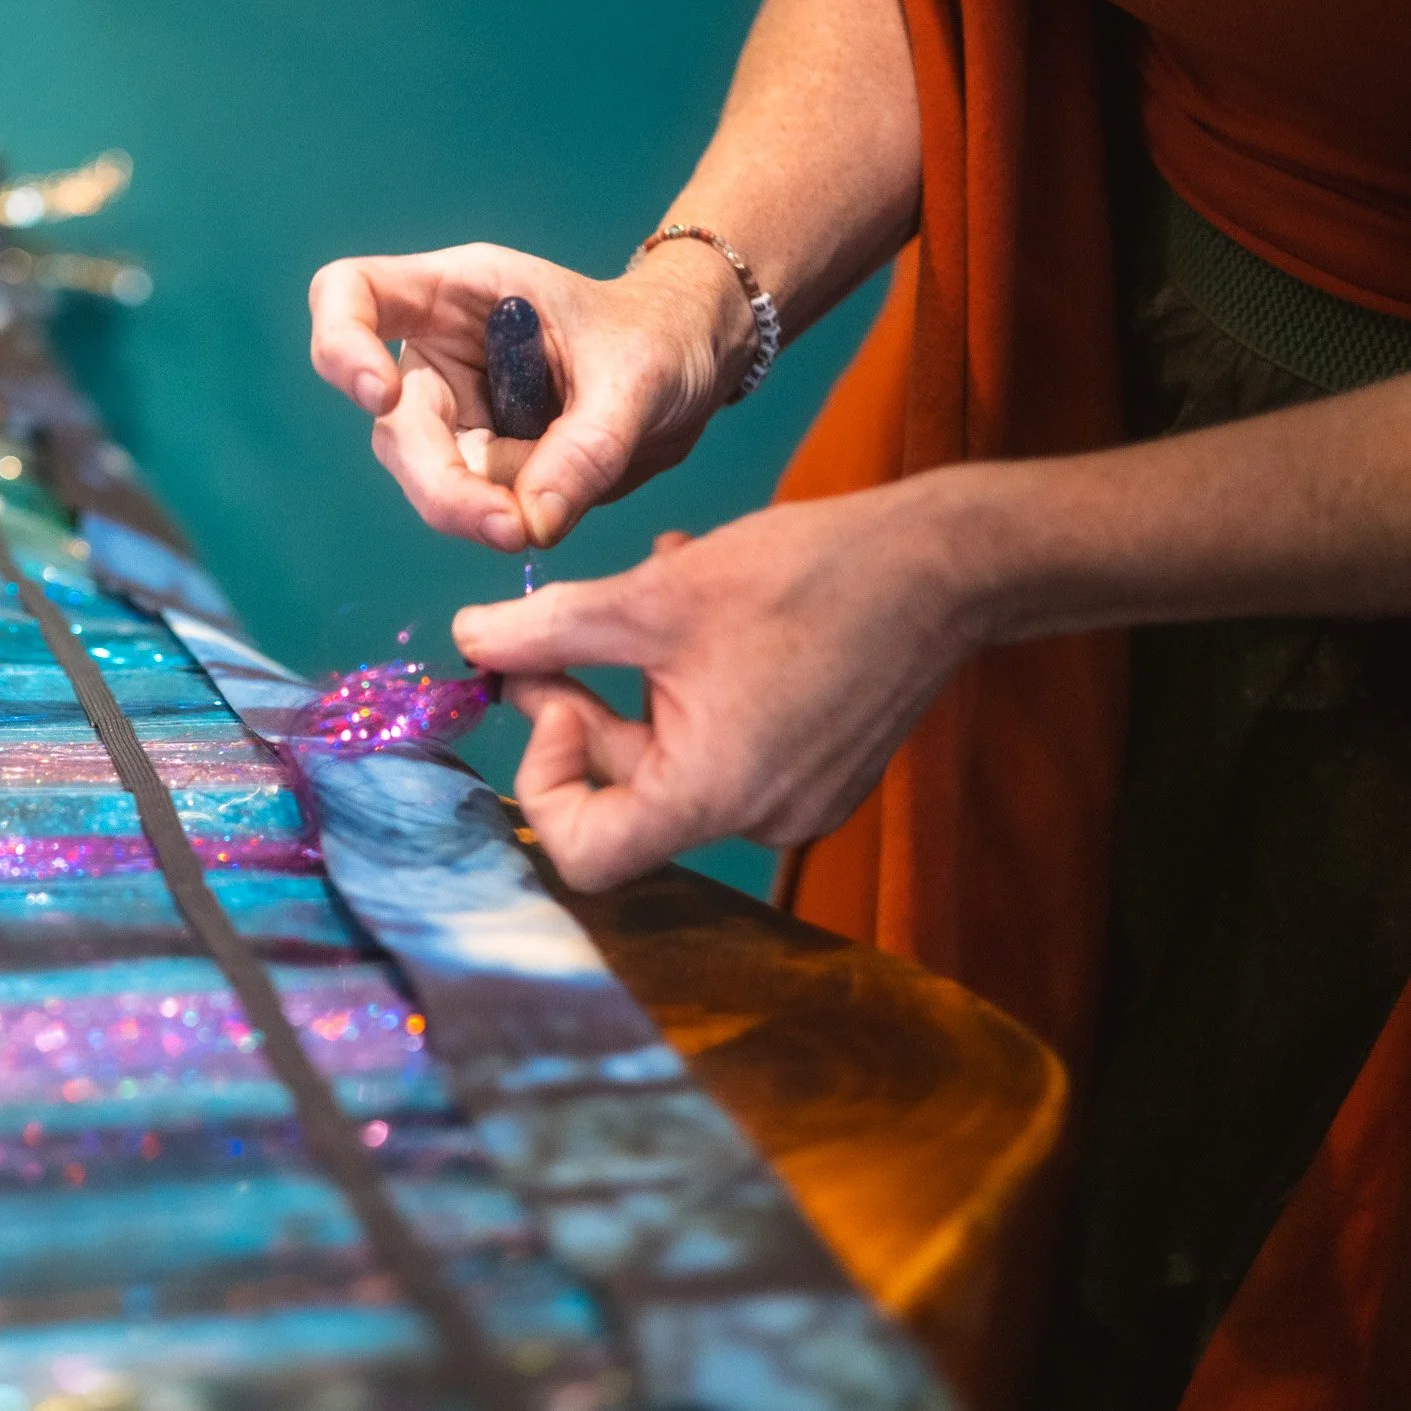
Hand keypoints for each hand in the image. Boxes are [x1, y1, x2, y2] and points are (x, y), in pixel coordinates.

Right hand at [308, 241, 751, 549]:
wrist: (694, 367)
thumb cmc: (662, 336)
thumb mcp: (641, 376)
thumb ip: (587, 445)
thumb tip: (528, 523)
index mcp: (456, 292)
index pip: (351, 295)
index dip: (341, 344)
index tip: (383, 397)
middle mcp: (438, 354)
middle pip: (393, 423)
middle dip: (440, 483)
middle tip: (507, 529)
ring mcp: (454, 416)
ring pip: (428, 479)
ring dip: (477, 511)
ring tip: (541, 522)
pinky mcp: (480, 467)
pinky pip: (475, 508)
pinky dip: (512, 520)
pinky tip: (556, 506)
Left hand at [452, 478, 983, 888]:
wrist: (948, 562)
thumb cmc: (808, 577)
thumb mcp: (652, 597)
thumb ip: (547, 632)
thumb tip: (467, 642)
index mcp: (713, 795)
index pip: (586, 853)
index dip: (544, 778)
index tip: (549, 692)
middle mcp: (758, 818)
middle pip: (624, 793)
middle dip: (581, 705)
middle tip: (562, 626)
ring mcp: (795, 799)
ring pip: (668, 759)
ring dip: (635, 679)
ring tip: (652, 589)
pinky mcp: (818, 770)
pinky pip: (721, 743)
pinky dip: (690, 685)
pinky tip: (701, 606)